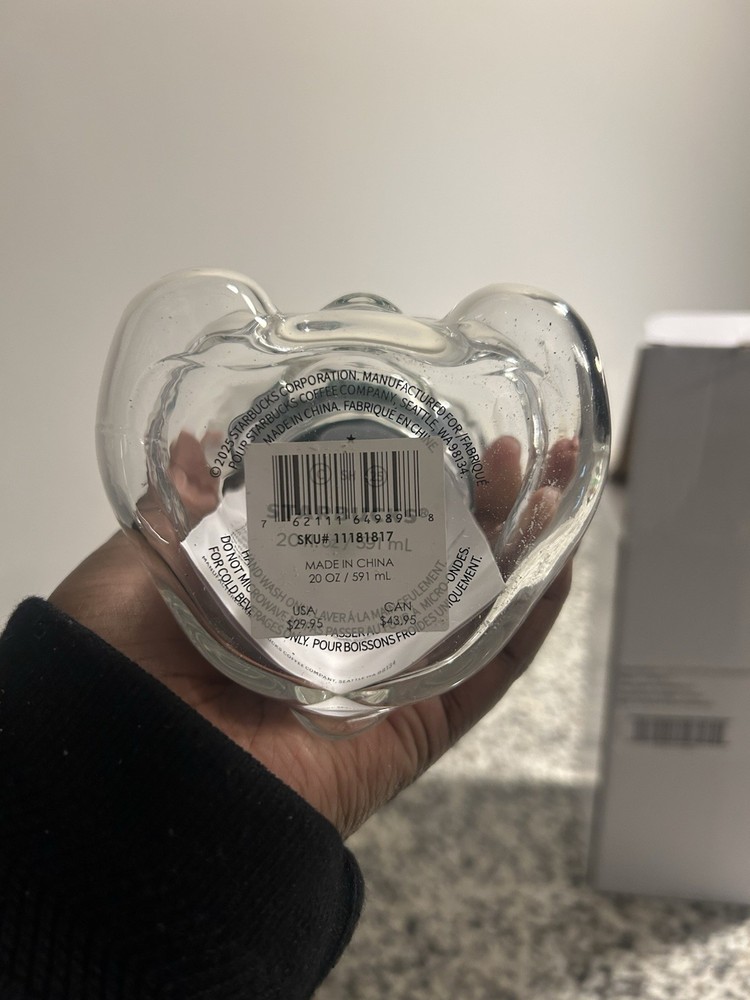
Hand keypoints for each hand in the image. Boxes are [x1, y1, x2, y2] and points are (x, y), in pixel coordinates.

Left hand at [49, 438, 573, 838]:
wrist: (133, 775)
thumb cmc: (121, 667)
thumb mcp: (145, 565)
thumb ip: (183, 509)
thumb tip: (197, 443)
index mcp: (285, 594)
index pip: (363, 528)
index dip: (409, 480)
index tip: (437, 429)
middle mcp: (342, 634)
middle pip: (434, 560)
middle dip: (483, 500)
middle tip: (512, 446)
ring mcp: (386, 679)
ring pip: (474, 604)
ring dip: (523, 542)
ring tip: (560, 478)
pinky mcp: (417, 724)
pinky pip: (489, 671)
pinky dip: (532, 619)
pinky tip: (561, 560)